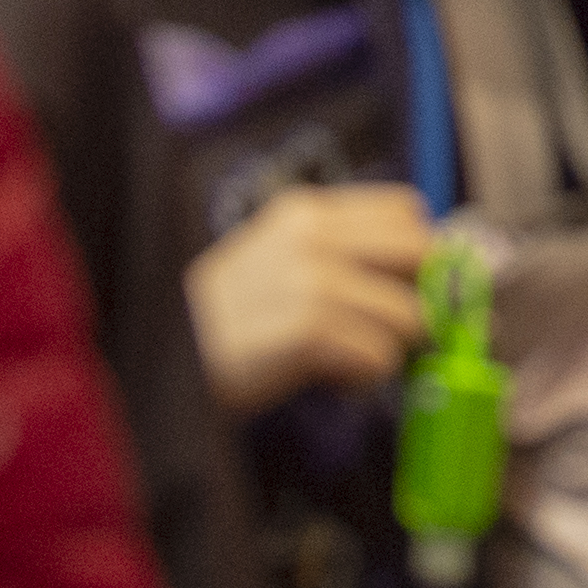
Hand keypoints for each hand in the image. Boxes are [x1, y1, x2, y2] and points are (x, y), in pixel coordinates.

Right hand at [187, 181, 429, 414]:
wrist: (166, 361)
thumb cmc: (226, 320)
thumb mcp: (275, 258)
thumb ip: (337, 252)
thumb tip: (418, 271)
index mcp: (306, 212)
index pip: (405, 208)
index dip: (415, 250)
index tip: (405, 283)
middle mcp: (314, 237)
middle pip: (420, 252)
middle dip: (419, 295)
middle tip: (395, 328)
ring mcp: (313, 281)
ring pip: (408, 314)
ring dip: (391, 348)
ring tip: (352, 360)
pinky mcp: (309, 330)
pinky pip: (379, 357)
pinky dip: (365, 378)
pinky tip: (334, 379)